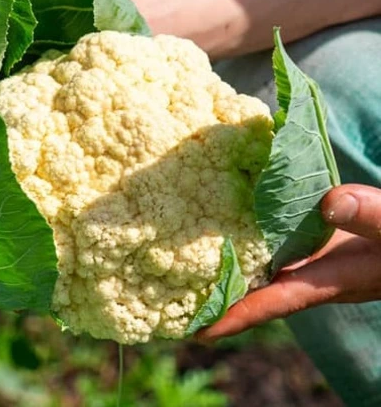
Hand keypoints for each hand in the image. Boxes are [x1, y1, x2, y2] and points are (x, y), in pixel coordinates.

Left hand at [196, 184, 380, 342]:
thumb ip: (372, 217)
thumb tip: (329, 204)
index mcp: (328, 278)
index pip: (273, 301)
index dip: (236, 315)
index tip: (197, 329)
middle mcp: (309, 274)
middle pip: (254, 290)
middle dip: (218, 297)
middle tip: (172, 296)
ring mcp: (307, 260)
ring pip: (258, 270)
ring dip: (227, 271)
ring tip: (183, 267)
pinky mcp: (307, 243)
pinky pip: (269, 248)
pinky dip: (244, 244)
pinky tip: (221, 229)